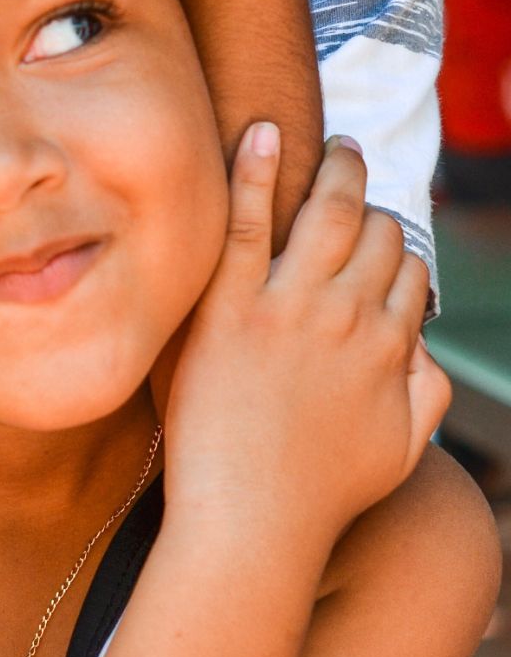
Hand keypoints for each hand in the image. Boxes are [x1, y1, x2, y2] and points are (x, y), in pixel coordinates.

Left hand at [162, 130, 448, 561]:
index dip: (398, 246)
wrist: (250, 523)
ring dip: (337, 168)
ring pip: (328, 213)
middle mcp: (346, 316)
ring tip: (331, 144)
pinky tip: (261, 132)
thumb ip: (426, 393)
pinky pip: (244, 222)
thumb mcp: (402, 451)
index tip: (380, 235)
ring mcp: (288, 306)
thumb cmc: (321, 497)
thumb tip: (422, 344)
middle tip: (353, 167)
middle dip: (372, 197)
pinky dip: (254, 170)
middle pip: (377, 231)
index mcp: (387, 347)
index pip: (409, 269)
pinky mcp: (229, 305)